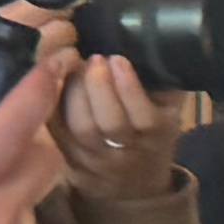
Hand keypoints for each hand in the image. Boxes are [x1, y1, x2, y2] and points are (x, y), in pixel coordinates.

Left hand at [52, 32, 194, 198]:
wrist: (133, 182)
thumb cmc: (151, 132)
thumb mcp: (168, 111)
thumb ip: (164, 83)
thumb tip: (151, 41)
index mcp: (157, 136)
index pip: (145, 117)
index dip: (129, 88)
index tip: (117, 58)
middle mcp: (126, 152)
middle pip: (109, 124)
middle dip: (98, 87)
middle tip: (93, 58)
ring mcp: (95, 159)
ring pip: (81, 129)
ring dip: (75, 93)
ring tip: (74, 66)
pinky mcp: (69, 159)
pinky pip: (59, 131)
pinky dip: (54, 103)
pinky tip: (56, 80)